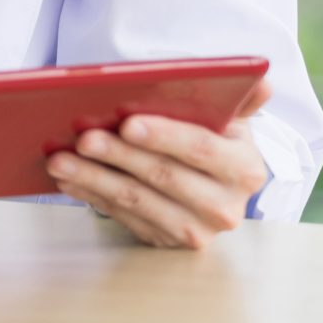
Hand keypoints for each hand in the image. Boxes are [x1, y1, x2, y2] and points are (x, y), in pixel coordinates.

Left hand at [47, 77, 273, 248]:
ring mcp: (198, 230)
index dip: (164, 136)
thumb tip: (262, 79)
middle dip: (119, 155)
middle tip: (82, 138)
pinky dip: (93, 197)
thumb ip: (239, 100)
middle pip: (164, 176)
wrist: (211, 186)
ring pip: (138, 201)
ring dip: (94, 180)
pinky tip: (68, 181)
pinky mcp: (168, 242)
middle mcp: (227, 206)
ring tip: (60, 161)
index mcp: (245, 168)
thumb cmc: (211, 140)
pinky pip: (124, 218)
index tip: (127, 123)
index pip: (202, 147)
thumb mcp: (229, 120)